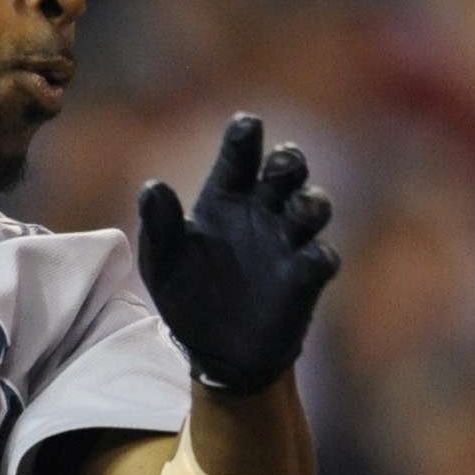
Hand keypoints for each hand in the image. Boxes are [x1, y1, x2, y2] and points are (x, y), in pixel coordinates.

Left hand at [135, 115, 337, 395]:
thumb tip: (152, 186)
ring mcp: (287, 243)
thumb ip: (159, 224)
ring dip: (312, 202)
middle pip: (285, 173)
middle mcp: (262, 212)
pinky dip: (319, 255)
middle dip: (288, 162)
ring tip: (301, 205)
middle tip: (280, 163)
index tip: (246, 124)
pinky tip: (311, 257)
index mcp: (225, 198)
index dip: (245, 138)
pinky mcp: (305, 278)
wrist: (214, 351)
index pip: (238, 158)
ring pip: (312, 207)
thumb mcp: (162, 261)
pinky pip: (321, 259)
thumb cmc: (188, 293)